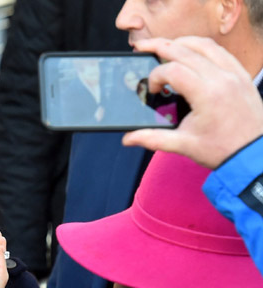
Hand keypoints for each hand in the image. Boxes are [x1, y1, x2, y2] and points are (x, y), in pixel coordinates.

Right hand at [122, 36, 262, 168]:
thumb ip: (153, 138)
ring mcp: (234, 74)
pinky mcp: (241, 75)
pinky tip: (190, 53)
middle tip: (142, 47)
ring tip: (165, 47)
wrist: (254, 153)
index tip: (154, 91)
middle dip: (159, 46)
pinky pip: (220, 51)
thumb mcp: (184, 145)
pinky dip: (202, 47)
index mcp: (207, 94)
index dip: (155, 76)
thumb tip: (128, 138)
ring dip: (181, 42)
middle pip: (185, 50)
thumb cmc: (223, 149)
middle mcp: (221, 78)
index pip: (172, 70)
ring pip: (204, 44)